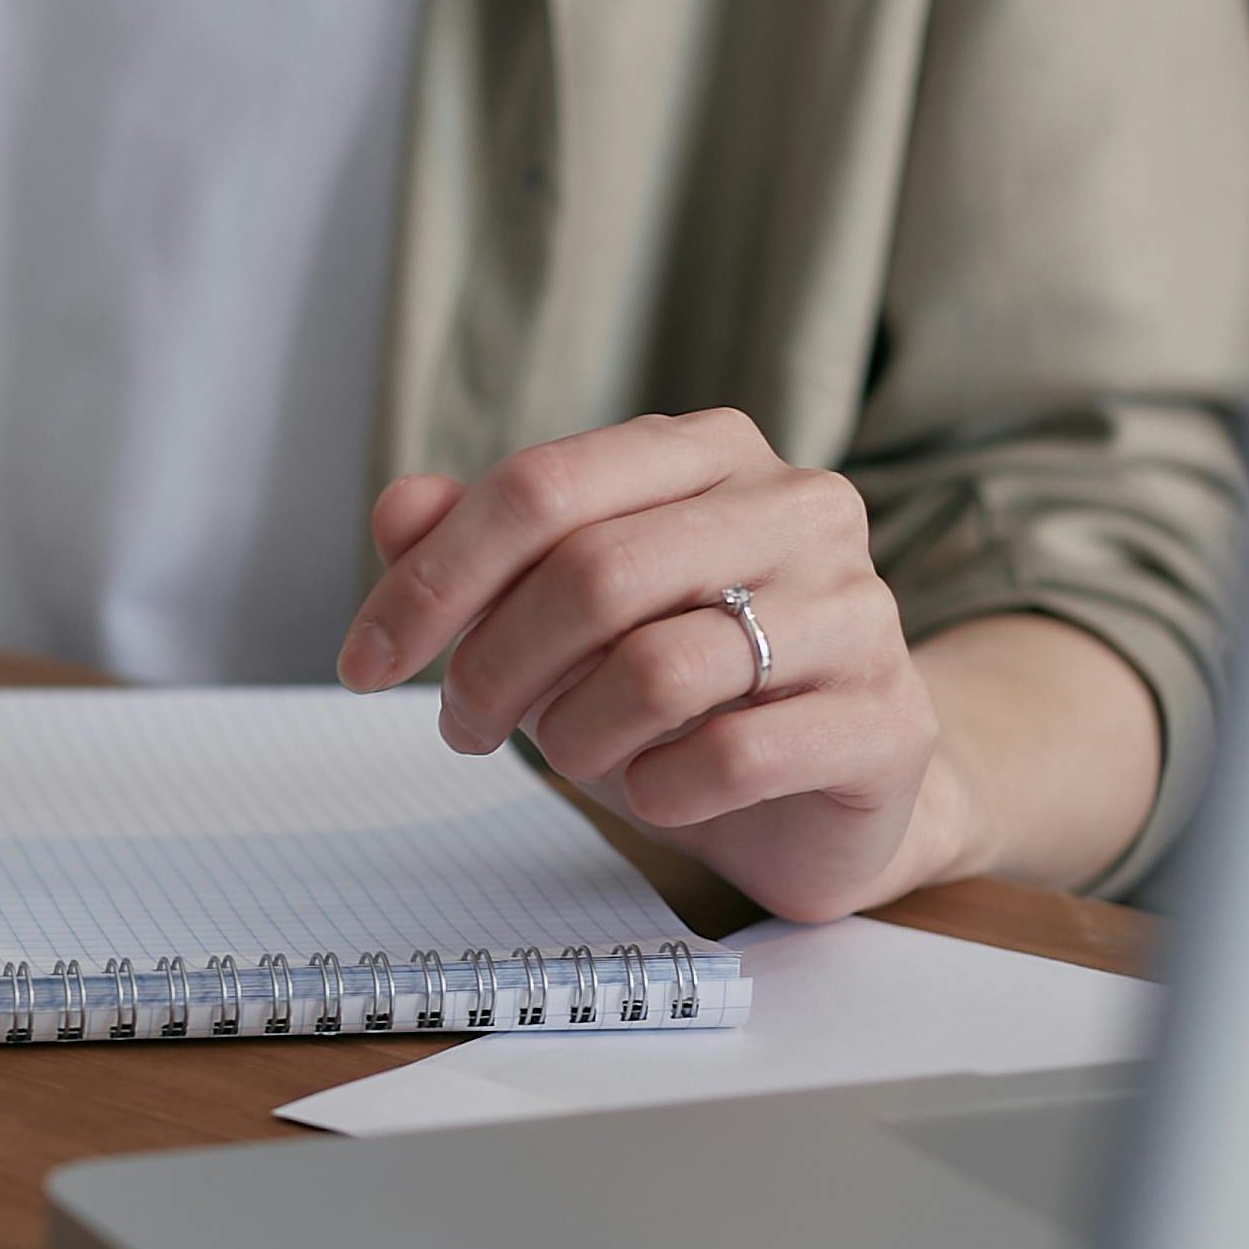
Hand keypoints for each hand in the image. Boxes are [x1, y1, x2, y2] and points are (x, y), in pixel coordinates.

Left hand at [335, 409, 963, 921]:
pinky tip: (657, 791)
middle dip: (492, 667)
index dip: (432, 580)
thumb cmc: (680, 691)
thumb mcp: (563, 618)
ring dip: (574, 735)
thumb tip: (399, 508)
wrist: (825, 793)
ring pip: (656, 669)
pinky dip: (660, 790)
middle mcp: (798, 506)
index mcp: (709, 454)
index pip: (542, 488)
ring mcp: (857, 609)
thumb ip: (483, 553)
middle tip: (463, 727)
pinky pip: (732, 755)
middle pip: (591, 574)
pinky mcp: (887, 719)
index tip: (361, 663)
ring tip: (573, 755)